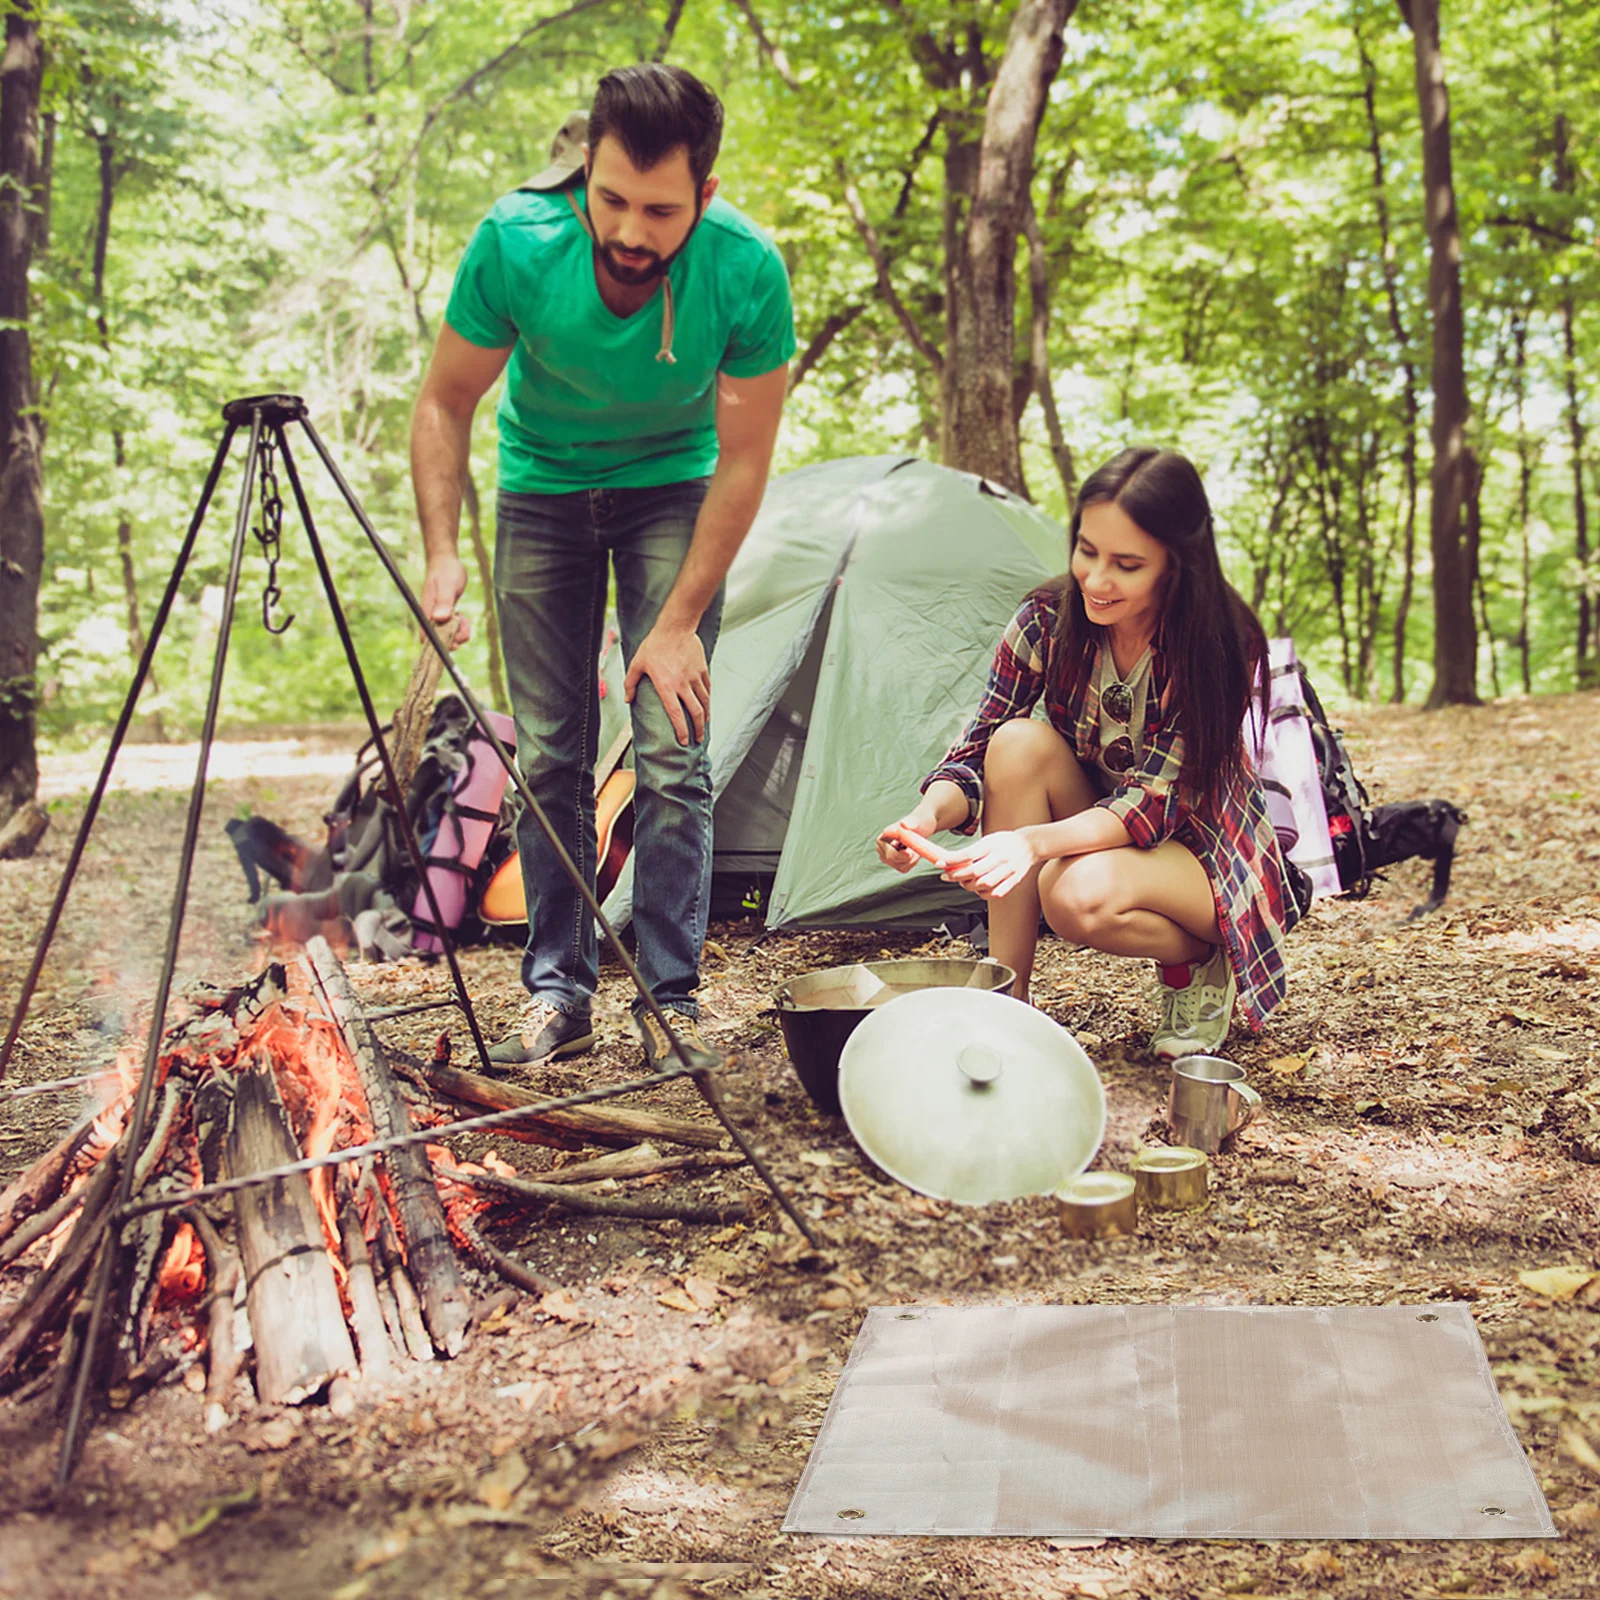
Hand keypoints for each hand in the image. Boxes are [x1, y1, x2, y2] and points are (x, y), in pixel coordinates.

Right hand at [420, 555, 470, 648]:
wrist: (446, 561)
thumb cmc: (445, 571)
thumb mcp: (447, 586)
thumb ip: (444, 602)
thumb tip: (440, 618)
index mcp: (427, 613)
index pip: (428, 639)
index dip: (440, 645)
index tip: (454, 641)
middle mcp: (431, 617)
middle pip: (440, 641)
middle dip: (454, 639)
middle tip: (462, 623)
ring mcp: (438, 616)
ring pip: (448, 635)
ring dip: (459, 632)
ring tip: (463, 617)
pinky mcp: (445, 614)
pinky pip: (452, 628)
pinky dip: (460, 626)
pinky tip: (462, 615)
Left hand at [625, 623, 709, 745]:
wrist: (675, 627)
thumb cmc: (654, 645)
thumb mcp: (637, 663)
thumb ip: (631, 683)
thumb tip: (628, 700)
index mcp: (667, 686)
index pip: (676, 714)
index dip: (681, 730)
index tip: (683, 741)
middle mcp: (683, 685)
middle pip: (695, 712)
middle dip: (697, 729)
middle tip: (697, 739)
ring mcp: (695, 677)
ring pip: (705, 702)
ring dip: (705, 716)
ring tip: (703, 725)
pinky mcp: (702, 669)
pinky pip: (707, 688)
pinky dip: (708, 699)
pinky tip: (706, 705)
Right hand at [877, 812, 938, 872]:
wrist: (922, 828)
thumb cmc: (918, 822)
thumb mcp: (915, 821)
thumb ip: (909, 822)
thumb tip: (903, 824)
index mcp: (883, 838)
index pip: (885, 851)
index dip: (896, 855)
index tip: (909, 854)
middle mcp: (883, 848)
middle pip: (891, 860)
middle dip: (906, 858)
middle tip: (916, 850)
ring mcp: (889, 857)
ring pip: (900, 866)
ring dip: (911, 860)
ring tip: (916, 849)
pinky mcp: (897, 863)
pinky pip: (905, 868)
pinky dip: (913, 863)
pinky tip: (915, 853)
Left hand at [942, 828, 1039, 899]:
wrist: (1031, 844)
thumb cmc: (1006, 842)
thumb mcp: (989, 840)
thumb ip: (973, 851)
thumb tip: (952, 861)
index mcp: (992, 845)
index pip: (968, 854)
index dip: (951, 861)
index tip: (939, 864)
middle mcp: (1001, 858)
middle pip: (974, 872)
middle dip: (956, 876)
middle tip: (946, 876)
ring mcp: (1009, 870)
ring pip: (984, 884)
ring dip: (969, 886)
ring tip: (963, 882)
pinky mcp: (1014, 881)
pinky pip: (996, 893)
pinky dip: (983, 893)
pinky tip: (978, 888)